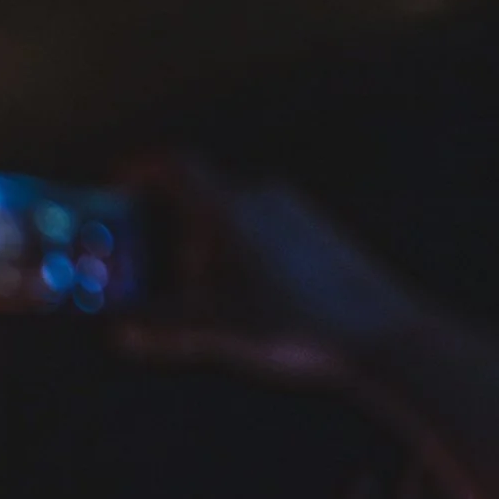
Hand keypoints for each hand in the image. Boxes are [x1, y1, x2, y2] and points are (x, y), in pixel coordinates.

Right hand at [111, 155, 426, 389]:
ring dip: (211, 258)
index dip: (140, 171)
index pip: (173, 167)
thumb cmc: (297, 322)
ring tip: (225, 310)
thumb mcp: (216, 328)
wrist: (380, 332)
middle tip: (172, 288)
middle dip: (175, 243)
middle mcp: (261, 199)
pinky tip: (261, 308)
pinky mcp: (316, 232)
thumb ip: (162, 326)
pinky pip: (262, 235)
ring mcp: (293, 213)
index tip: (118, 184)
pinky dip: (243, 261)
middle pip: (198, 206)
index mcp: (230, 210)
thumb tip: (122, 331)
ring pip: (232, 224)